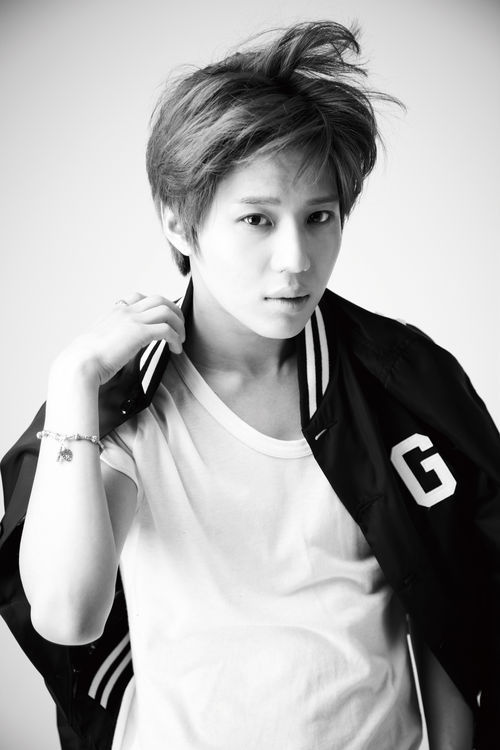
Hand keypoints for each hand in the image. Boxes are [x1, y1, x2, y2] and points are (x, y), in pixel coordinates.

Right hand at [52, 293, 184, 385]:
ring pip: (167, 310)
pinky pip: (167, 329)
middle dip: (175, 312)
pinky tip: (175, 350)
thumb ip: (112, 338)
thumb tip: (120, 348)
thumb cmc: (87, 359)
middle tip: (180, 328)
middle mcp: (125, 311)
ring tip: (180, 340)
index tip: (162, 320)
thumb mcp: (99, 341)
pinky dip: (176, 338)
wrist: (80, 363)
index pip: (139, 297)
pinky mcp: (139, 332)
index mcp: (115, 312)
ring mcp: (132, 319)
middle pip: (159, 299)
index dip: (155, 306)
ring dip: (179, 324)